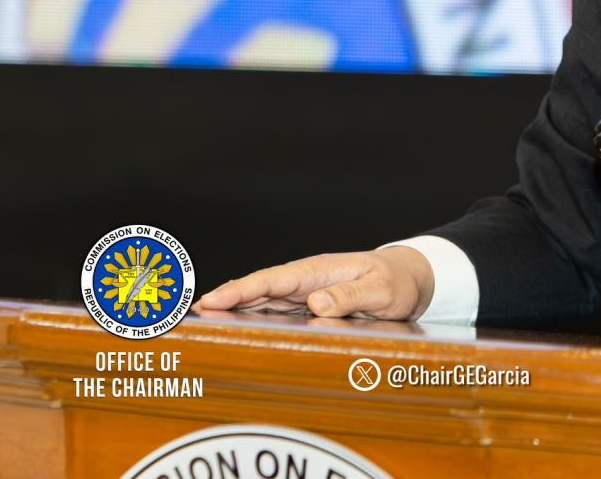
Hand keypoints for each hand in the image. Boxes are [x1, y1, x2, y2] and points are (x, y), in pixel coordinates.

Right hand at [191, 247, 435, 319]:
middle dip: (224, 300)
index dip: (240, 290)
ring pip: (260, 303)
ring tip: (200, 325)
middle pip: (257, 291)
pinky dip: (251, 318)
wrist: (410, 278)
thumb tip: (316, 304)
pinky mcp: (306, 308)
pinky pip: (274, 313)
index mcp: (318, 271)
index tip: (211, 300)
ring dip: (233, 311)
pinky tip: (233, 330)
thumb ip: (351, 295)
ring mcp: (303, 294)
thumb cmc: (397, 281)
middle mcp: (305, 282)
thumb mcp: (382, 289)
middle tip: (190, 316)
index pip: (272, 280)